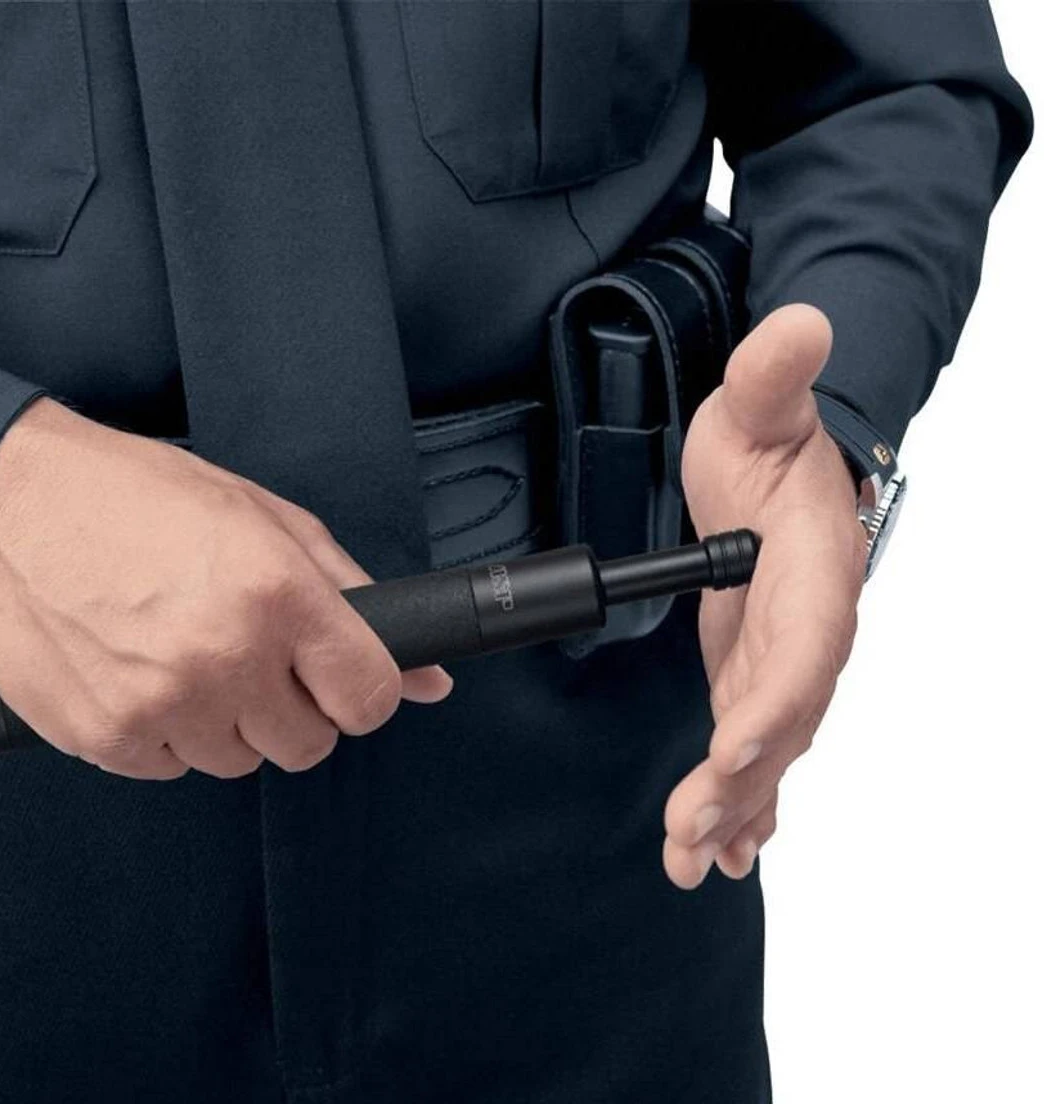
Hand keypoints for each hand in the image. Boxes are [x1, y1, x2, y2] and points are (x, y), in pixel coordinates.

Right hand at [0, 398, 452, 780]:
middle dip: (292, 706)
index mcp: (278, 595)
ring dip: (225, 721)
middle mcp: (226, 657)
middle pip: (308, 744)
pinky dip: (165, 733)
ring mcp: (163, 706)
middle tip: (249, 654)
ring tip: (183, 652)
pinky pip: (171, 769)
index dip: (360, 689)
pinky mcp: (107, 738)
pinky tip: (140, 673)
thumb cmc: (144, 499)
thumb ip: (355, 600)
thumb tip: (430, 680)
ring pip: (238, 761)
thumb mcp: (267, 521)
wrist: (16, 505)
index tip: (339, 678)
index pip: (370, 698)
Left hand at [664, 304, 867, 888]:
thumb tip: (804, 324)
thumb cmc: (774, 439)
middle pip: (783, 717)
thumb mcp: (760, 402)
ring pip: (768, 745)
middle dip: (742, 783)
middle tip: (693, 838)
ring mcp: (786, 658)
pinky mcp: (757, 672)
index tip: (728, 752)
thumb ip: (776, 375)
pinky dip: (742, 799)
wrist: (787, 462)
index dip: (771, 704)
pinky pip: (755, 742)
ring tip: (696, 863)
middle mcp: (811, 628)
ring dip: (736, 808)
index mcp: (816, 572)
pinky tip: (724, 851)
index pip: (804, 648)